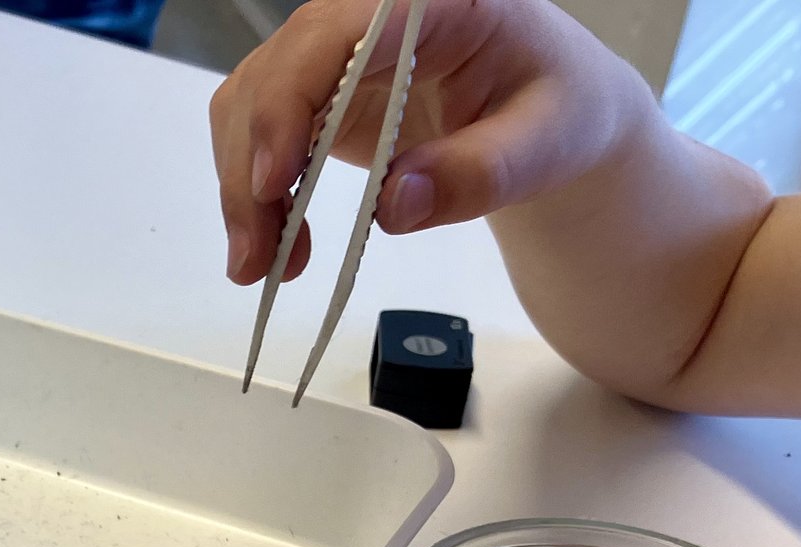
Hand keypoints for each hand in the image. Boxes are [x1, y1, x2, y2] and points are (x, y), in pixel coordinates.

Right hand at [209, 0, 655, 282]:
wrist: (550, 110)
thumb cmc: (557, 108)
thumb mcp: (548, 144)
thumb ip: (479, 173)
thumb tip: (396, 206)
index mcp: (429, 1)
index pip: (334, 34)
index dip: (289, 102)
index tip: (274, 181)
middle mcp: (366, 12)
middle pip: (275, 75)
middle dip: (251, 169)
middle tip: (258, 259)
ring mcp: (333, 53)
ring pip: (249, 105)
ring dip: (242, 190)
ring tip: (263, 266)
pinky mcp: (315, 93)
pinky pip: (258, 133)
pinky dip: (254, 194)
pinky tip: (277, 245)